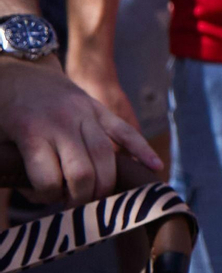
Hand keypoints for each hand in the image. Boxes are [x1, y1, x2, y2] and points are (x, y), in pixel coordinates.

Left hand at [0, 57, 160, 203]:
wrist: (19, 68)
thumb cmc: (3, 109)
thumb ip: (17, 169)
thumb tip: (40, 196)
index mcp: (32, 133)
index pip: (50, 181)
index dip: (47, 198)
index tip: (43, 197)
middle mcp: (63, 123)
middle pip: (84, 173)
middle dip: (81, 197)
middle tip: (73, 204)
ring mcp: (86, 114)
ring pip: (107, 157)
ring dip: (104, 184)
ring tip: (96, 196)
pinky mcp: (100, 109)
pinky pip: (126, 132)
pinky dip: (142, 150)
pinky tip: (154, 167)